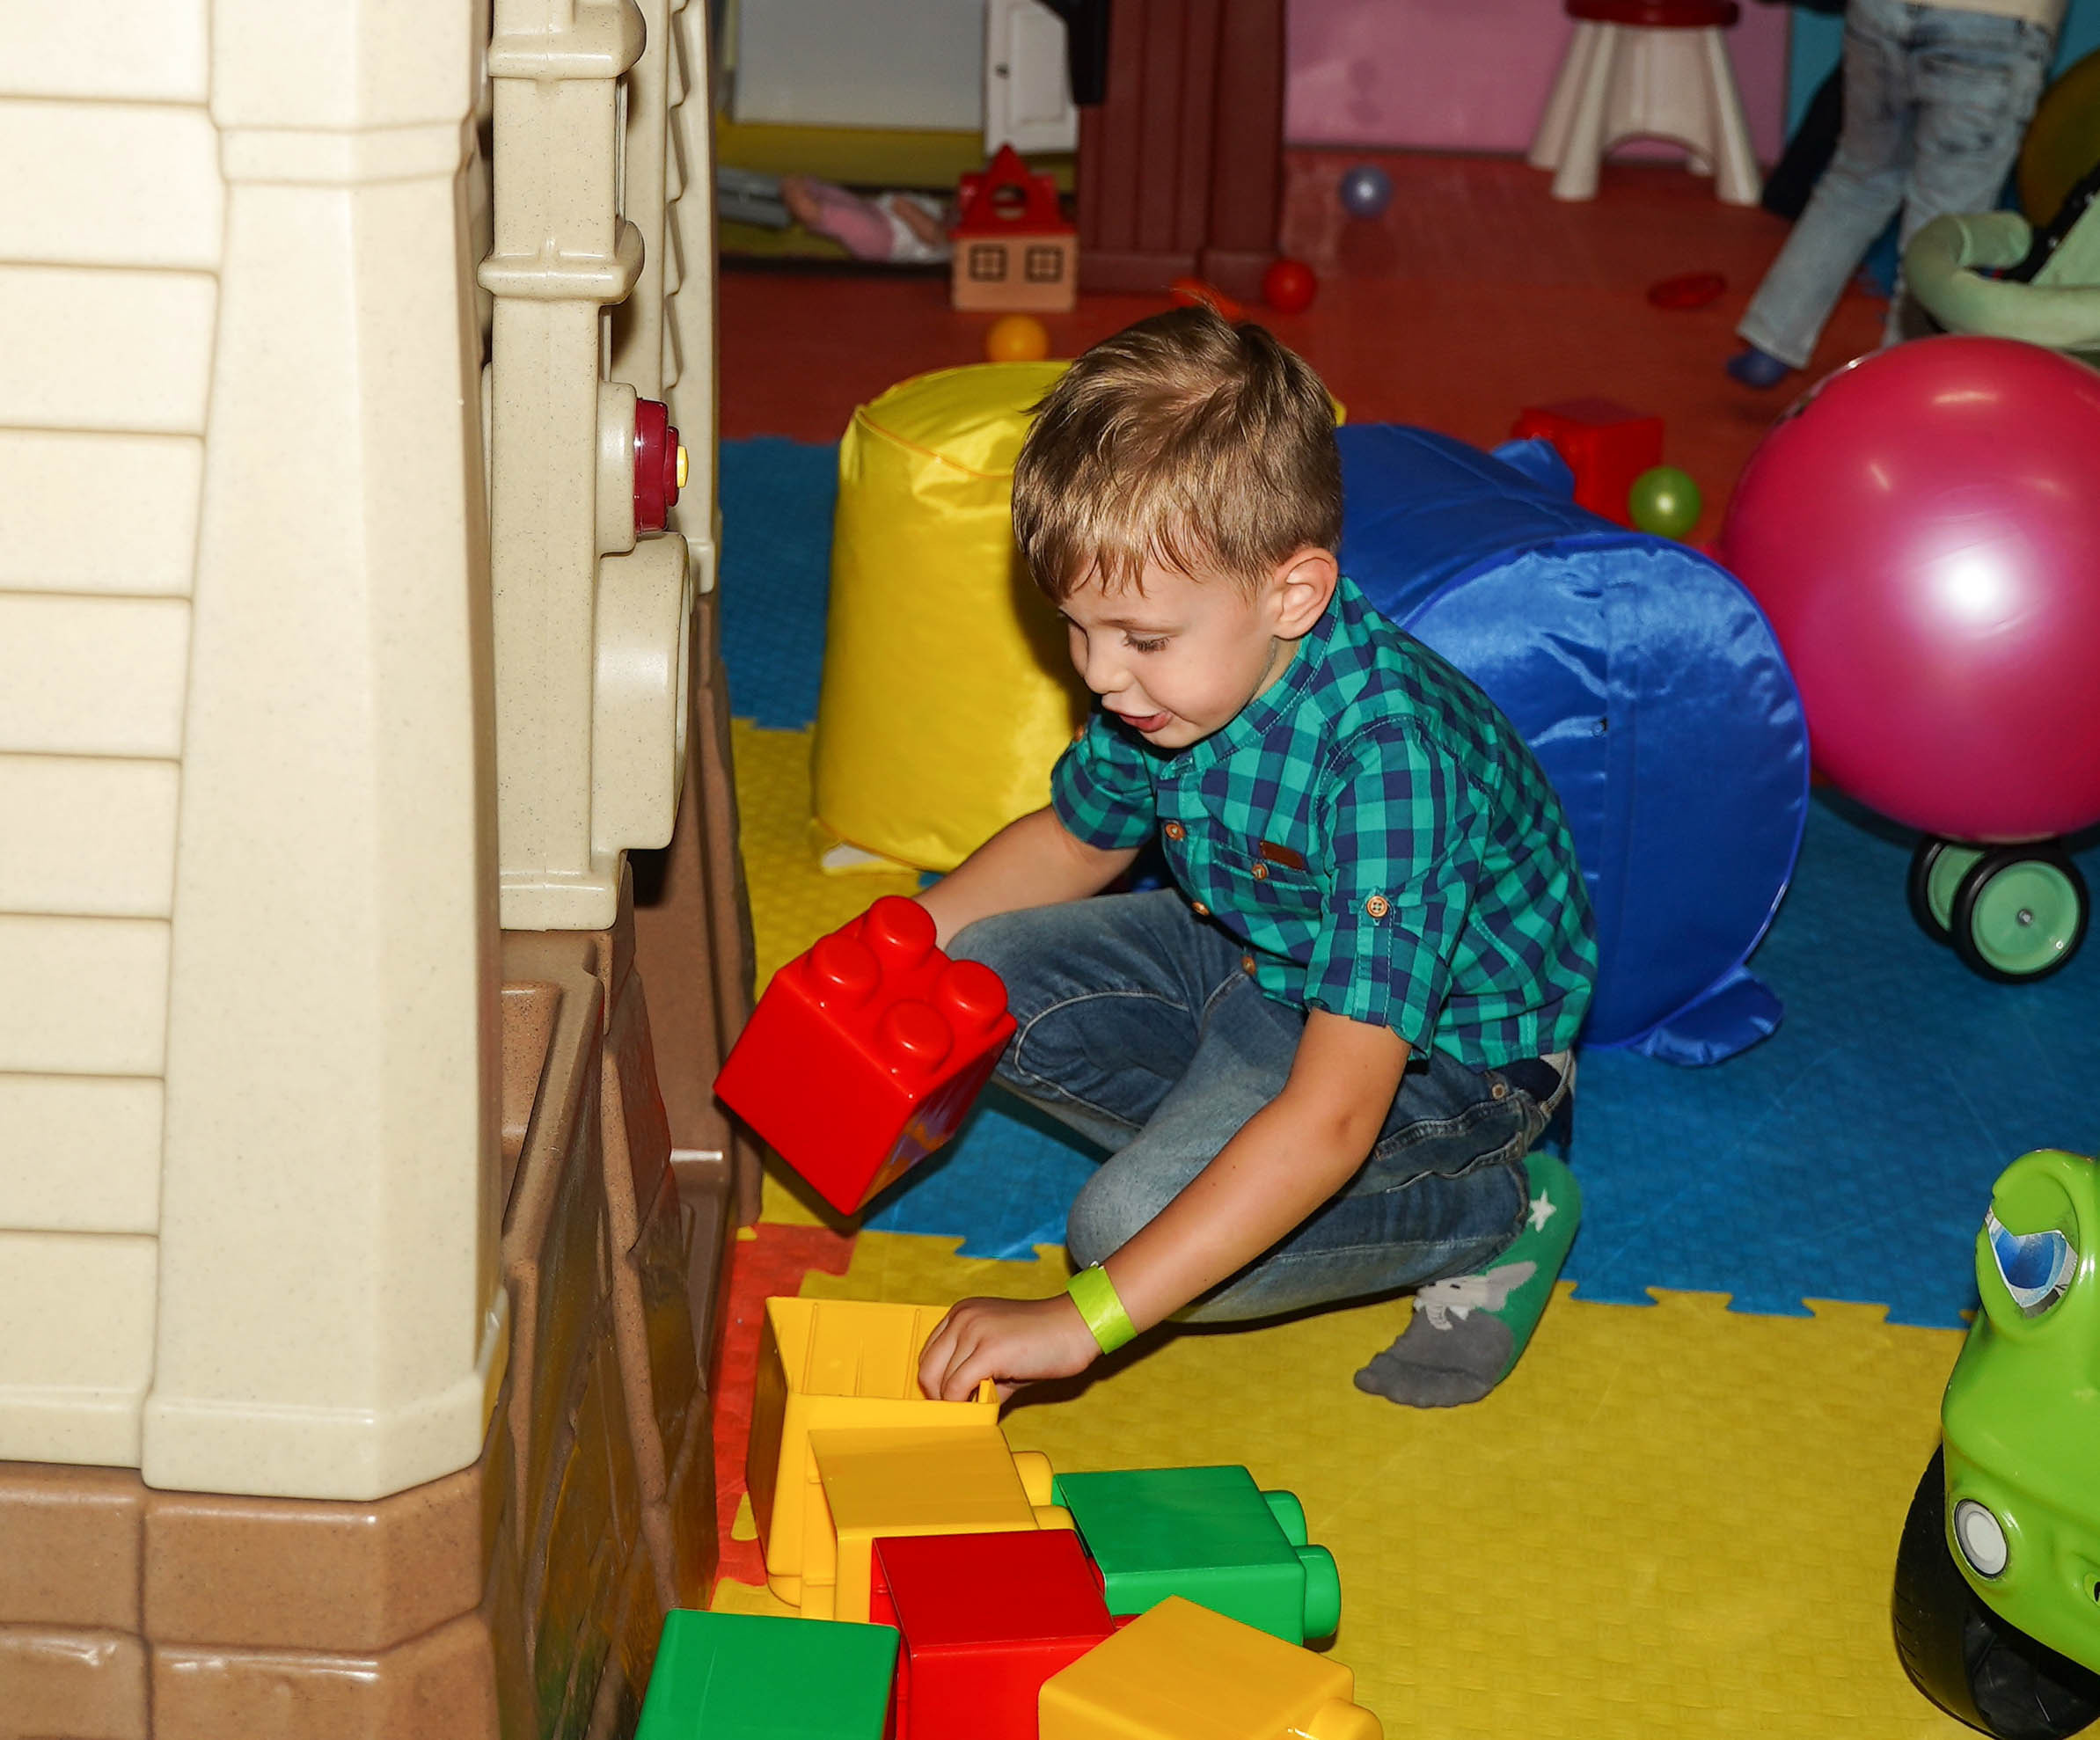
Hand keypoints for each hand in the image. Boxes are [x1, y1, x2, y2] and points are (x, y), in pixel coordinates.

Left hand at [917, 1293, 1100, 1401]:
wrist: (1077, 1328)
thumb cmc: (1044, 1342)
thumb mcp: (1000, 1357)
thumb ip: (976, 1377)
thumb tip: (960, 1408)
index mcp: (962, 1313)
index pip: (929, 1355)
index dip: (938, 1382)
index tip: (954, 1400)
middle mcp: (962, 1317)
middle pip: (926, 1369)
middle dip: (940, 1396)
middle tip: (963, 1410)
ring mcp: (973, 1331)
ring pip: (941, 1382)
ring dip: (957, 1403)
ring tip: (981, 1406)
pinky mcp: (988, 1350)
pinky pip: (957, 1389)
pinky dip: (965, 1405)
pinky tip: (985, 1407)